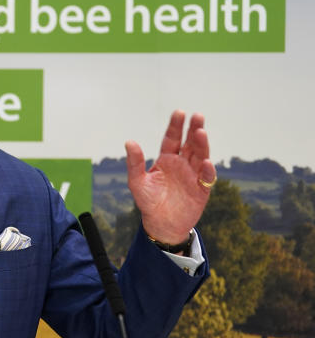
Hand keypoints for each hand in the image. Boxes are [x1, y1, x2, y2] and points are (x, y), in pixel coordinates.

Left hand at [125, 110, 215, 244]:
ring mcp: (193, 175)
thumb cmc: (148, 201)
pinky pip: (206, 178)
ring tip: (201, 132)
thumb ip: (135, 162)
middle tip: (197, 116)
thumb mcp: (137, 182)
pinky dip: (207, 170)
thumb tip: (129, 142)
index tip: (180, 112)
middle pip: (190, 144)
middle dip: (194, 129)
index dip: (176, 126)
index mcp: (166, 159)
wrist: (161, 224)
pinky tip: (205, 163)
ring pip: (200, 156)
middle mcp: (182, 164)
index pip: (172, 139)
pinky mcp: (202, 189)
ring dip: (202, 145)